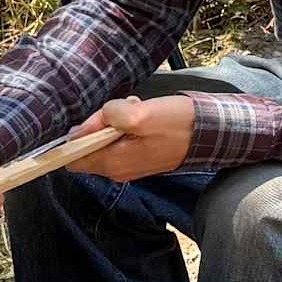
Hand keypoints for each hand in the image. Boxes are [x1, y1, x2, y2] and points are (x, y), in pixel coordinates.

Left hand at [78, 93, 198, 184]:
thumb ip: (109, 116)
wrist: (209, 134)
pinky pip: (120, 142)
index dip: (80, 134)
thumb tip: (86, 126)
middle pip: (88, 147)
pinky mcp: (139, 158)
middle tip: (123, 111)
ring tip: (136, 112)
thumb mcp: (140, 113)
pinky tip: (143, 118)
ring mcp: (129, 166)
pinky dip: (126, 128)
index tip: (100, 118)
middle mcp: (117, 170)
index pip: (72, 158)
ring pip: (104, 142)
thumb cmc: (177, 124)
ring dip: (114, 123)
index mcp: (112, 163)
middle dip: (99, 125)